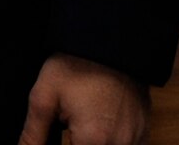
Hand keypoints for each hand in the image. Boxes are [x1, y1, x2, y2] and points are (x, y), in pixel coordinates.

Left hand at [18, 53, 149, 144]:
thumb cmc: (76, 66)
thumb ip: (34, 134)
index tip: (61, 131)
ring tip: (82, 122)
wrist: (109, 43)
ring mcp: (137, 139)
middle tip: (67, 124)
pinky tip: (98, 124)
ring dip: (93, 142)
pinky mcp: (144, 131)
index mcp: (94, 140)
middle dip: (76, 142)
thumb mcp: (45, 97)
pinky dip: (110, 140)